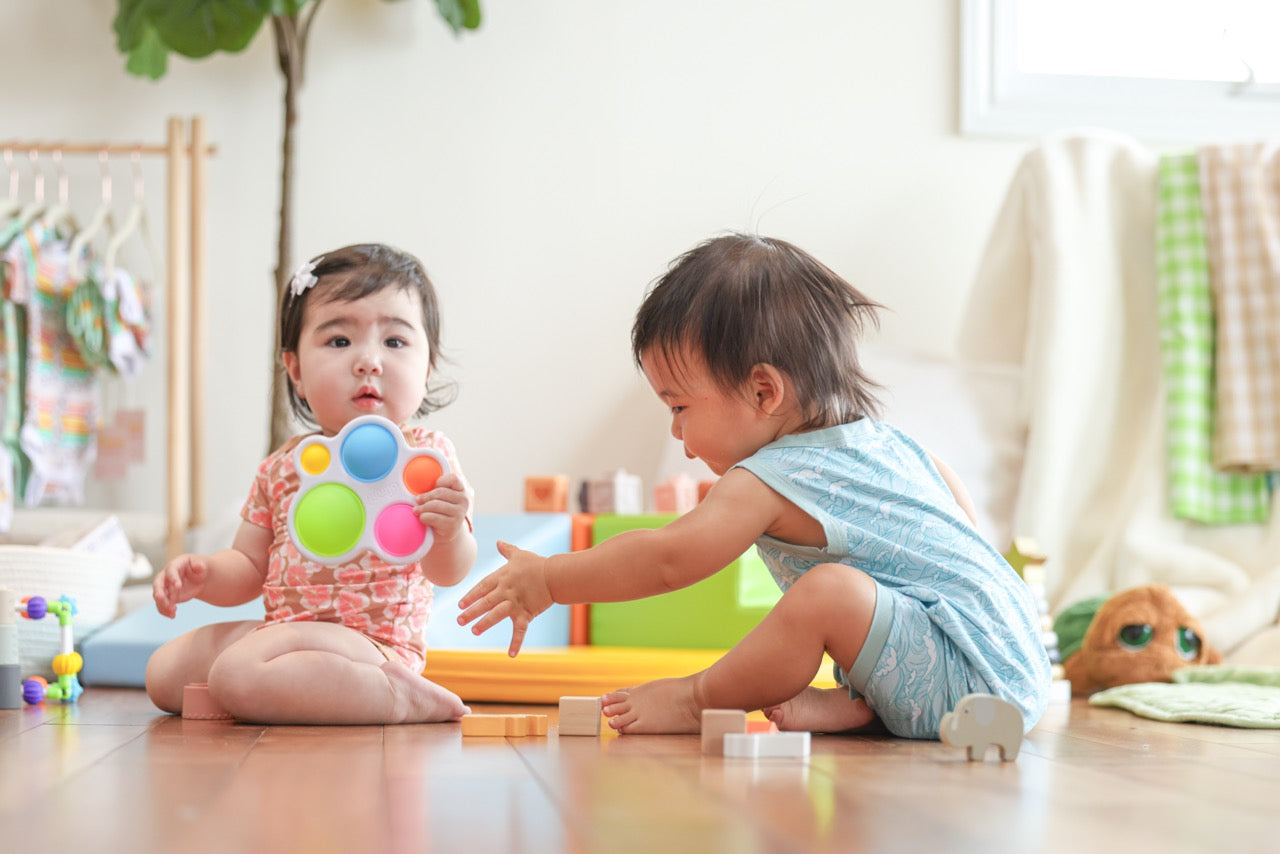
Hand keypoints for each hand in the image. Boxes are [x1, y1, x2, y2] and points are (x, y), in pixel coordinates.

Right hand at [153, 553, 209, 617]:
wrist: (196, 578)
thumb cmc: (198, 569)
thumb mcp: (201, 566)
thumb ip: (199, 566)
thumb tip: (199, 566)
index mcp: (174, 566)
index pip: (171, 571)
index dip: (173, 578)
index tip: (178, 586)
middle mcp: (166, 576)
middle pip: (158, 584)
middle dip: (158, 591)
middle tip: (160, 598)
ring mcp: (165, 587)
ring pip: (159, 597)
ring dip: (163, 604)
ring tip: (172, 612)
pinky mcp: (167, 597)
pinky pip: (162, 605)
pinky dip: (165, 611)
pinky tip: (172, 616)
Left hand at [414, 471, 471, 542]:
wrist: (445, 533)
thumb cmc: (439, 511)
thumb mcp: (438, 497)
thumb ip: (434, 488)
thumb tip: (415, 479)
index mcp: (461, 490)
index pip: (453, 478)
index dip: (440, 481)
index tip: (433, 487)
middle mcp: (464, 500)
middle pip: (440, 492)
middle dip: (425, 496)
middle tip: (418, 500)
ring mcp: (460, 513)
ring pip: (434, 505)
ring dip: (421, 508)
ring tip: (417, 510)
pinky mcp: (453, 525)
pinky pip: (432, 517)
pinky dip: (423, 517)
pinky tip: (423, 519)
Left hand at [456, 540, 552, 656]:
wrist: (556, 575)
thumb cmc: (537, 564)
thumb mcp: (520, 555)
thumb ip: (507, 550)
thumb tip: (498, 542)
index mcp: (502, 577)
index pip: (482, 587)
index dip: (471, 595)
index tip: (460, 604)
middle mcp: (506, 590)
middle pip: (486, 601)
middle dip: (472, 611)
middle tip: (459, 620)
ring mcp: (516, 603)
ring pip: (498, 614)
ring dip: (486, 623)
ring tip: (474, 631)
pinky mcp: (527, 613)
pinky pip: (520, 629)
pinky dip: (516, 642)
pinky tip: (511, 654)